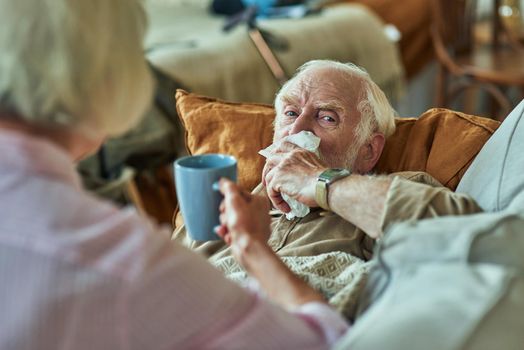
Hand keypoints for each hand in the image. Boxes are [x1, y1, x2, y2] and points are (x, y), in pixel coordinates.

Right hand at [216, 179, 326, 307]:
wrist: (249, 249)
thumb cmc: (245, 225)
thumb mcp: (234, 202)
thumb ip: (229, 188)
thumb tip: (223, 180)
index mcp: (259, 200)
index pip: (238, 192)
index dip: (227, 199)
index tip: (223, 204)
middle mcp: (258, 211)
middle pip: (233, 206)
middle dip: (225, 214)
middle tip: (227, 218)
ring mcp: (253, 224)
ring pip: (231, 218)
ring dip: (225, 224)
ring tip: (228, 229)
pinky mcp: (247, 236)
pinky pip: (233, 230)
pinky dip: (228, 233)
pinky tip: (227, 236)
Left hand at [262, 141, 327, 212]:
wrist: (326, 186)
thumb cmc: (325, 182)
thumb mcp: (316, 167)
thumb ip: (305, 167)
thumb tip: (299, 178)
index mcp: (300, 152)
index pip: (283, 145)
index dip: (276, 154)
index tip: (274, 165)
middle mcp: (290, 156)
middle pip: (271, 159)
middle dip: (267, 171)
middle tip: (269, 183)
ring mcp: (283, 166)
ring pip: (268, 176)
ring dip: (271, 189)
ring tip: (279, 200)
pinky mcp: (279, 178)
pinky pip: (271, 190)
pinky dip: (276, 200)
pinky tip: (286, 208)